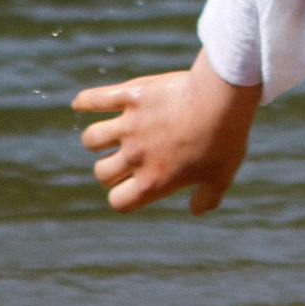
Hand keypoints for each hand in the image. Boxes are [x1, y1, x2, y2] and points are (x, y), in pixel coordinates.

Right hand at [72, 59, 261, 214]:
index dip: (123, 197)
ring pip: (92, 139)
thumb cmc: (224, 139)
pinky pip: (96, 99)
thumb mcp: (222, 176)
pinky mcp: (130, 96)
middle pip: (102, 172)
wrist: (221, 99)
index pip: (118, 201)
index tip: (132, 188)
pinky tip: (80, 104)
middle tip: (126, 159)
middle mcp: (134, 156)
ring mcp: (129, 125)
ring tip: (109, 134)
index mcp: (153, 181)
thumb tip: (196, 210)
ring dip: (97, 140)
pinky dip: (84, 101)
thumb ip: (207, 198)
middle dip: (109, 169)